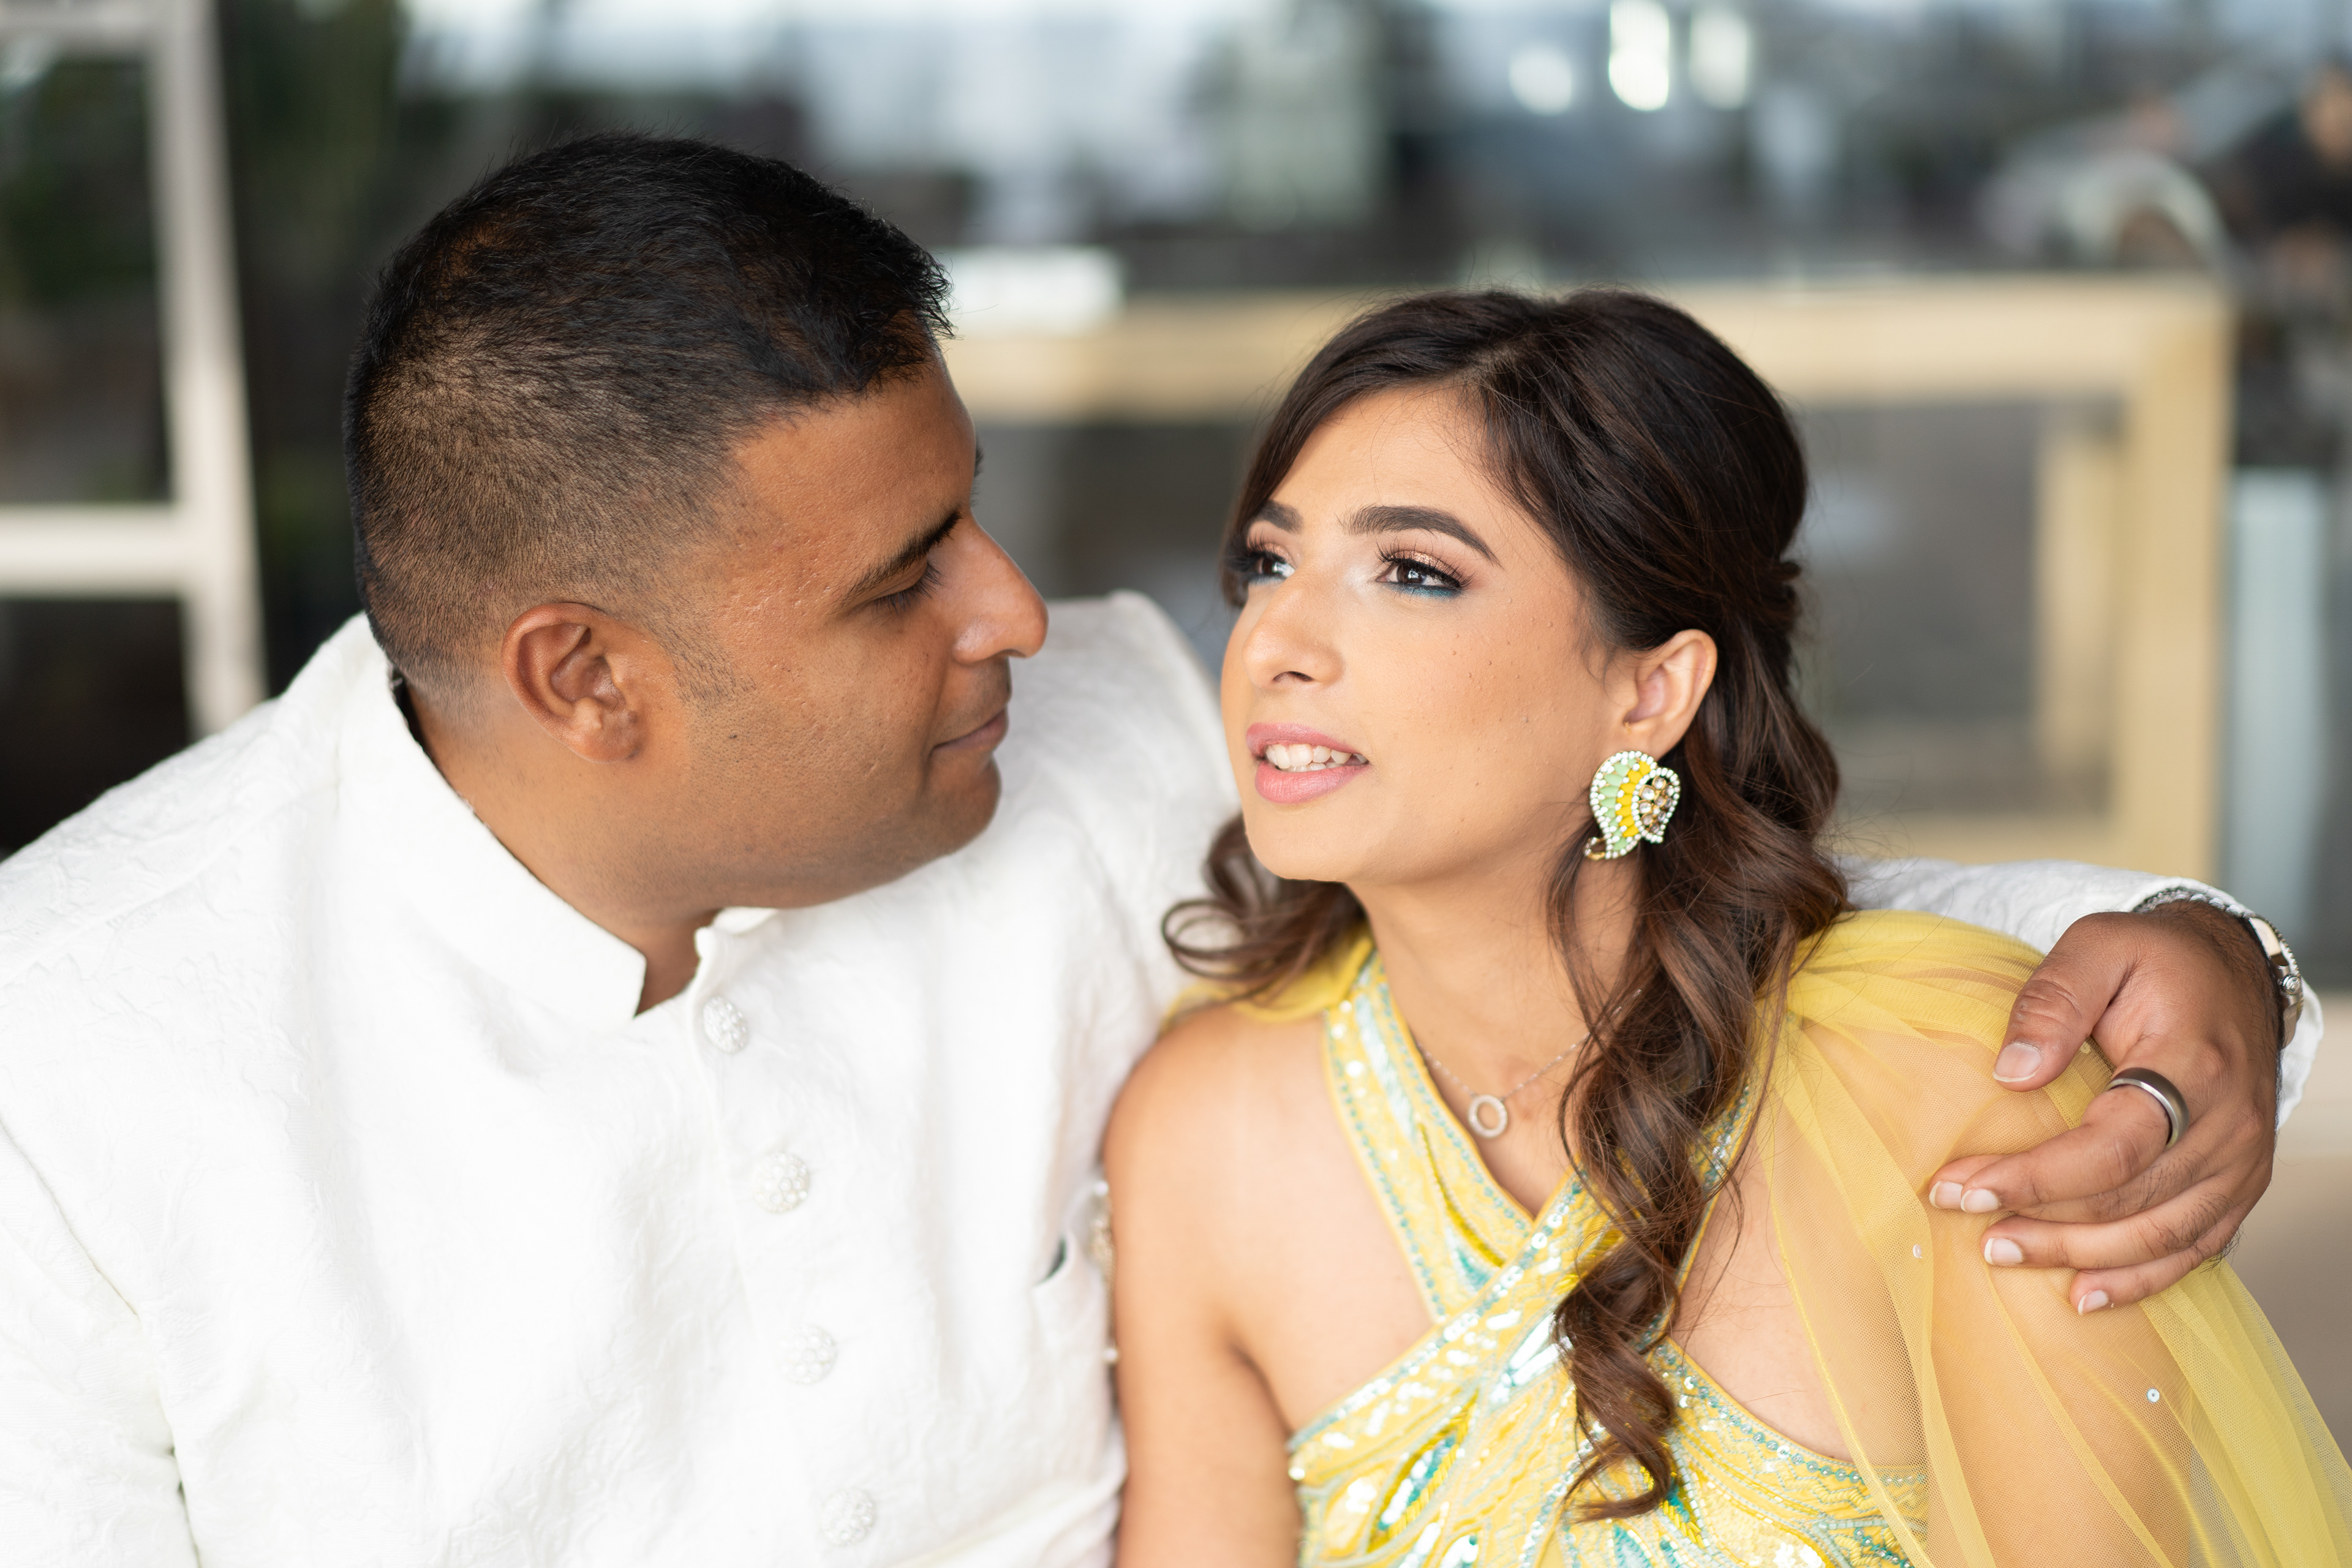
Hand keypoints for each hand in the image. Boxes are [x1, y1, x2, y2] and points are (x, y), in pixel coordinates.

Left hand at [1925, 901, 2279, 1310]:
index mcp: (2193, 1066)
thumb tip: (2010, 1071)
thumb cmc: (2157, 961)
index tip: (1961, 1187)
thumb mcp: (2099, 945)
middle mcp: (2228, 1126)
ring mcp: (2241, 1163)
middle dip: (2039, 1219)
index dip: (2035, 1177)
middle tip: (1965, 1221)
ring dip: (2077, 1256)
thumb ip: (2052, 999)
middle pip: (2129, 1201)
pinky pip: (2195, 1249)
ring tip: (2002, 1254)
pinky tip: (2084, 1294)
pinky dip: (2139, 1278)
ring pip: (2158, 1236)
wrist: (2233, 973)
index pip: (2112, 1146)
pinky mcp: (2238, 1186)